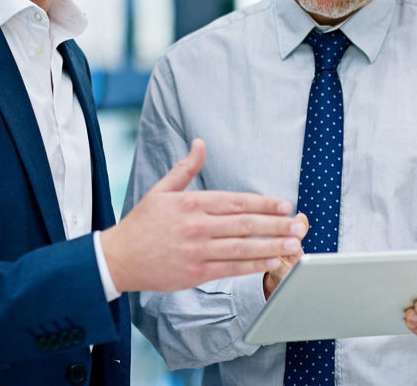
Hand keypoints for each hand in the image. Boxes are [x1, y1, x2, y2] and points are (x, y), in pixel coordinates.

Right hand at [100, 139, 307, 292]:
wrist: (118, 258)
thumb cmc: (142, 224)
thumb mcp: (161, 190)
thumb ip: (186, 168)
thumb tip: (200, 143)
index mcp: (191, 203)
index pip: (236, 201)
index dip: (263, 203)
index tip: (284, 205)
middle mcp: (197, 226)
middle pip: (244, 224)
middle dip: (275, 224)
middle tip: (298, 225)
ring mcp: (197, 250)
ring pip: (241, 247)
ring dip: (270, 245)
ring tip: (292, 243)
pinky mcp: (195, 273)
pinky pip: (230, 269)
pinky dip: (252, 265)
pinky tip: (270, 261)